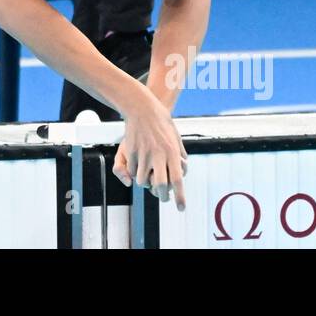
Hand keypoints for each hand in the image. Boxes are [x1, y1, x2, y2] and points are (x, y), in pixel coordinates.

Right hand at [114, 84, 187, 208]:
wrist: (142, 107)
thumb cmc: (161, 121)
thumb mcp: (176, 137)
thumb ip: (180, 153)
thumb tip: (184, 167)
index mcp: (172, 152)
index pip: (178, 180)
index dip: (180, 197)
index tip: (181, 208)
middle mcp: (159, 155)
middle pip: (161, 185)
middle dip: (162, 195)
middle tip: (163, 197)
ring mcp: (144, 153)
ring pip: (144, 181)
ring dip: (146, 184)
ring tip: (150, 179)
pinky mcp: (132, 152)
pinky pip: (133, 171)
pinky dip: (136, 174)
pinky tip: (139, 167)